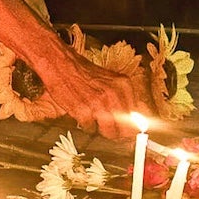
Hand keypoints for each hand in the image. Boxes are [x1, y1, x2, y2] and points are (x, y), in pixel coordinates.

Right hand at [42, 52, 156, 140]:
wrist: (61, 64)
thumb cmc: (84, 73)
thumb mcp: (110, 80)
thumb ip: (123, 98)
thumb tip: (136, 121)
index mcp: (124, 86)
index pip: (137, 117)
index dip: (133, 129)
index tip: (129, 134)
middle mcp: (114, 95)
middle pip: (125, 129)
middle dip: (118, 133)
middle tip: (111, 131)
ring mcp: (99, 103)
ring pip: (109, 131)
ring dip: (102, 131)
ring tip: (95, 121)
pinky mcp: (83, 111)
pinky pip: (90, 128)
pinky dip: (86, 126)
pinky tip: (83, 116)